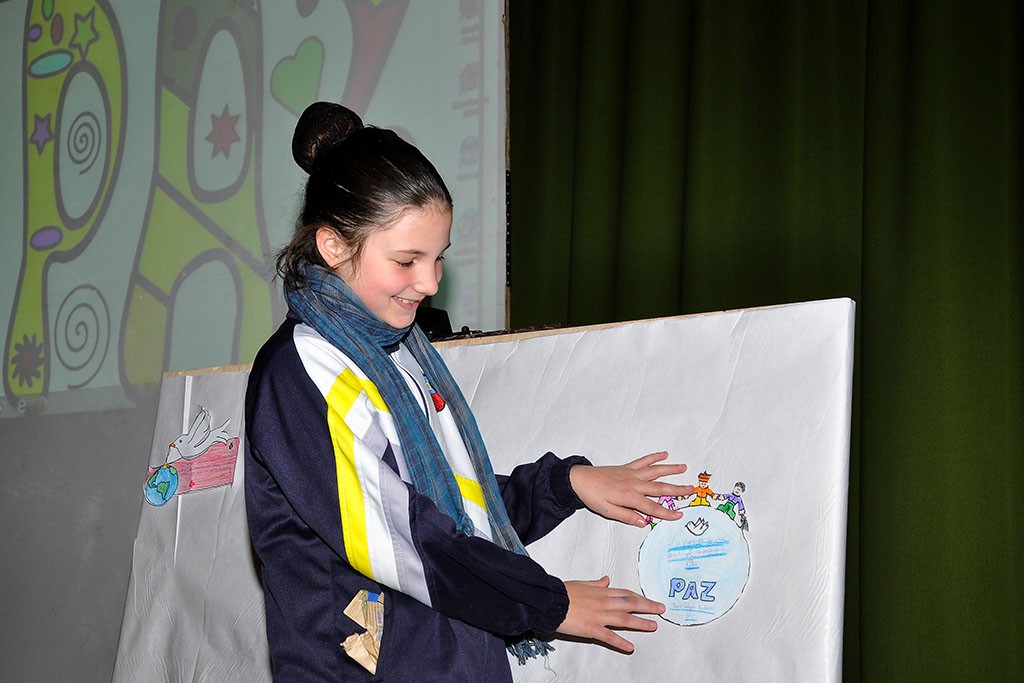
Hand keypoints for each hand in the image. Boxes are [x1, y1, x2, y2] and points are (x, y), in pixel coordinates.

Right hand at [557, 576, 664, 652]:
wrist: (550, 601)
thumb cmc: (563, 592)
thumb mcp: (582, 584)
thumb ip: (596, 584)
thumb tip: (606, 579)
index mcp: (601, 592)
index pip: (626, 594)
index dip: (640, 598)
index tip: (651, 601)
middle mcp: (604, 603)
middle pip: (630, 604)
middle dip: (648, 607)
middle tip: (661, 610)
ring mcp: (599, 616)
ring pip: (624, 620)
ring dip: (640, 623)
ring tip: (653, 626)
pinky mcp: (591, 628)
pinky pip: (609, 637)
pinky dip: (621, 642)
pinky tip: (630, 647)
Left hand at [569, 451, 694, 526]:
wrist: (580, 479)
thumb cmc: (593, 496)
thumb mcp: (608, 512)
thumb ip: (627, 516)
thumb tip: (644, 522)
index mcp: (629, 497)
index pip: (652, 507)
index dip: (666, 513)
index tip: (679, 515)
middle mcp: (634, 483)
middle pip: (659, 487)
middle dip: (677, 489)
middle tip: (692, 489)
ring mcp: (632, 473)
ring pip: (655, 471)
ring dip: (670, 469)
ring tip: (684, 467)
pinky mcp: (627, 467)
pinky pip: (643, 461)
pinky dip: (654, 457)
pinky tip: (664, 454)